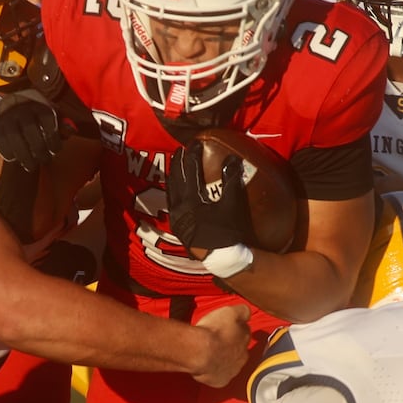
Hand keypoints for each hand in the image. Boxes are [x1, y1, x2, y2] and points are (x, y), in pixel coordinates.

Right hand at [0, 92, 61, 171]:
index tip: (56, 150)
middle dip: (40, 149)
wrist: (13, 107)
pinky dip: (10, 154)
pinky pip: (1, 143)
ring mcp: (6, 117)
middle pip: (30, 130)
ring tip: (32, 166)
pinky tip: (17, 160)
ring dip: (25, 156)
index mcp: (37, 102)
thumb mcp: (53, 116)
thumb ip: (63, 124)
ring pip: (14, 138)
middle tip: (46, 160)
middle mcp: (20, 107)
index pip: (47, 119)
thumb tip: (72, 130)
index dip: (53, 137)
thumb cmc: (39, 116)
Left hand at [167, 141, 251, 256]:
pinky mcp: (176, 226)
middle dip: (178, 163)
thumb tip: (233, 159)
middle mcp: (179, 207)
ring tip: (176, 165)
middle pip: (175, 179)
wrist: (219, 258)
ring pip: (170, 191)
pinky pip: (170, 202)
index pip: (191, 172)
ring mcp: (176, 217)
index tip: (196, 143)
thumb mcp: (231, 206)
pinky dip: (172, 190)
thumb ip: (231, 182)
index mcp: (192, 201)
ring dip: (173, 176)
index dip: (193, 156)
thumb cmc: (227, 233)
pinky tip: (175, 188)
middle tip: (181, 150)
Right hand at [190, 304, 249, 387]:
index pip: (244, 333)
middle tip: (217, 341)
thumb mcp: (231, 311)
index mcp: (245, 340)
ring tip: (210, 353)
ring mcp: (232, 371)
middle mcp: (242, 357)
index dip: (235, 330)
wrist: (200, 352)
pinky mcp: (220, 381)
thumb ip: (243, 311)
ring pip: (229, 364)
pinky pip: (218, 376)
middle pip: (238, 351)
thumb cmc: (214, 331)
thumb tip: (247, 313)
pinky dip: (214, 372)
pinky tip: (206, 365)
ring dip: (222, 359)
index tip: (226, 329)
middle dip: (230, 347)